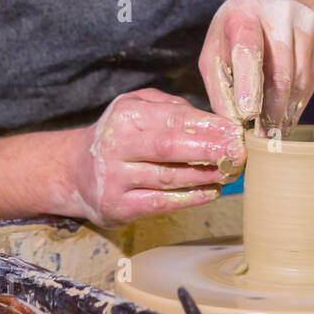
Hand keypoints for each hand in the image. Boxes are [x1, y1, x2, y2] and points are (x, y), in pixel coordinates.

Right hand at [66, 88, 243, 226]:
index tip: (235, 131)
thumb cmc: (120, 135)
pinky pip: (160, 203)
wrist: (75, 171)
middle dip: (209, 149)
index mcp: (125, 115)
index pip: (173, 118)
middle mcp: (116, 144)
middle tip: (238, 153)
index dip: (207, 125)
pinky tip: (211, 192)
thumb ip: (171, 108)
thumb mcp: (138, 108)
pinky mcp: (117, 205)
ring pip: (168, 177)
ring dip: (205, 175)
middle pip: (170, 146)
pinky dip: (189, 198)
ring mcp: (114, 177)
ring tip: (231, 172)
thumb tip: (213, 120)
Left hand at [198, 0, 313, 136]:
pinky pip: (313, 78)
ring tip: (274, 134)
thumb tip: (231, 124)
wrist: (277, 3)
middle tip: (263, 138)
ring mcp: (305, 22)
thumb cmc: (237, 34)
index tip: (247, 115)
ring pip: (299, 78)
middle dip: (271, 110)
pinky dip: (299, 102)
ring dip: (286, 111)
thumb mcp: (217, 50)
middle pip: (280, 70)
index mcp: (243, 12)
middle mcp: (278, 12)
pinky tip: (288, 117)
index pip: (248, 49)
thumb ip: (219, 85)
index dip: (248, 84)